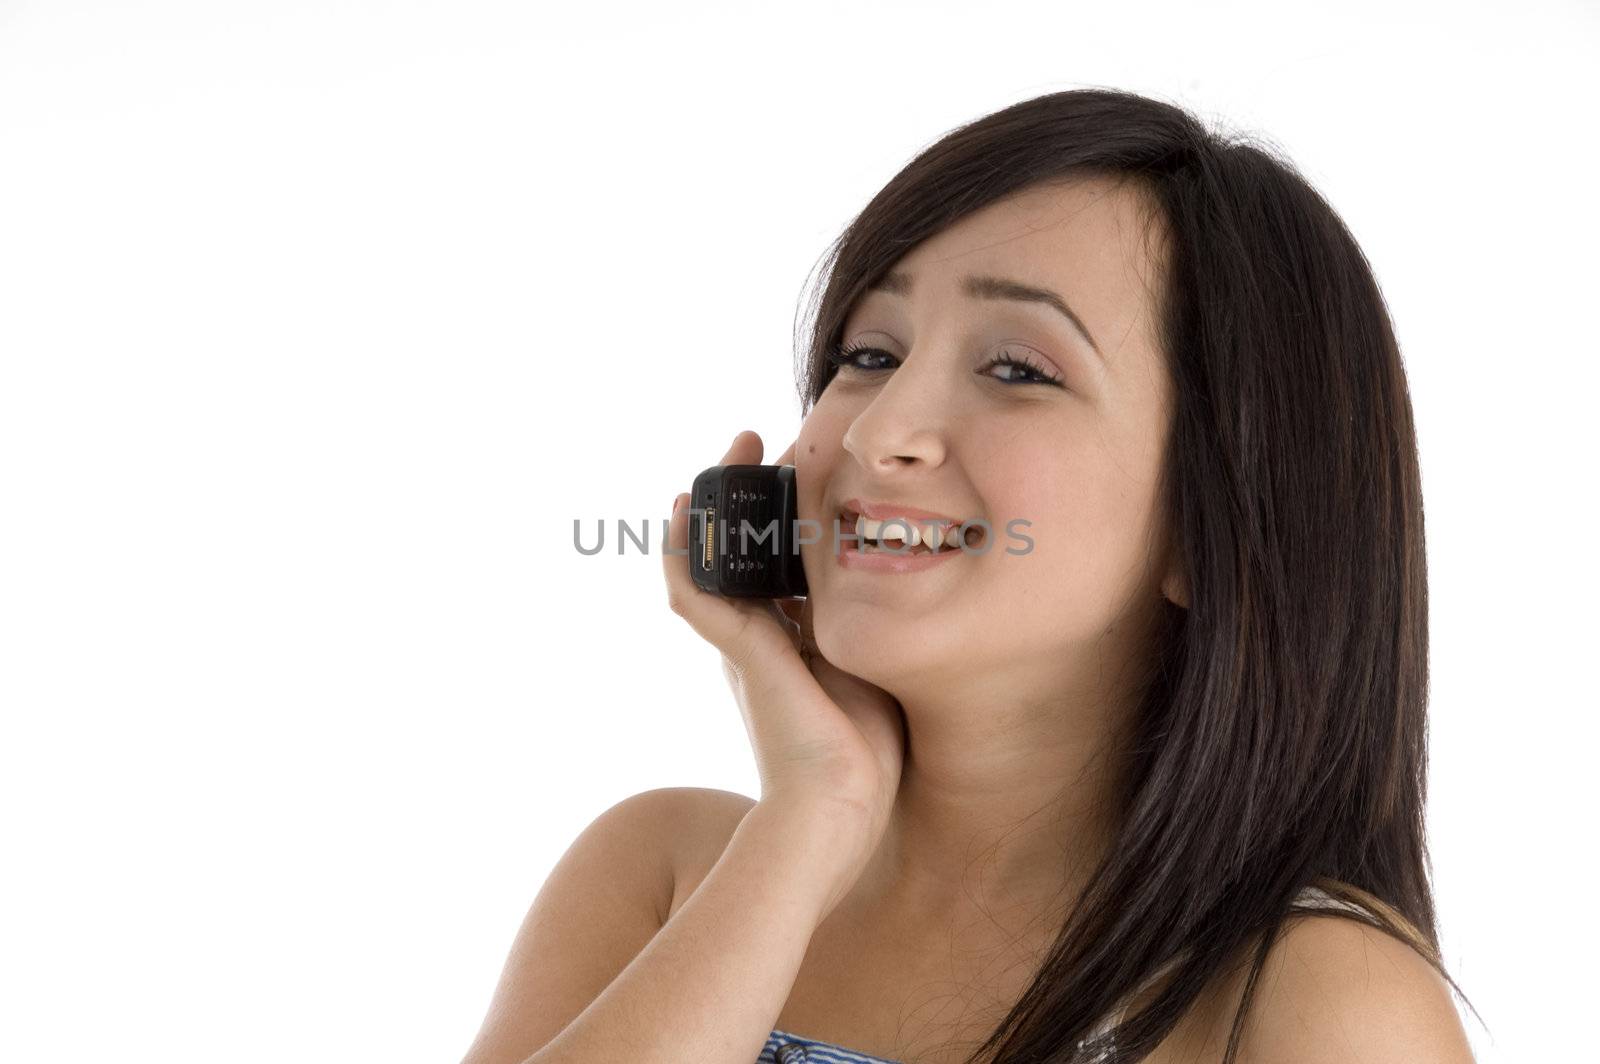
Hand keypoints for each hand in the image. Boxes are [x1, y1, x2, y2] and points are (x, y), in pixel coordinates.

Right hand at [663, 430, 905, 852]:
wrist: (840, 808)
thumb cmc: (866, 752)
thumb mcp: (874, 666)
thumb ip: (870, 628)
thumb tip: (904, 583)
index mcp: (789, 645)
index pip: (778, 567)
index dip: (783, 520)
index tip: (801, 471)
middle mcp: (758, 641)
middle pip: (741, 555)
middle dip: (745, 497)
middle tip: (757, 444)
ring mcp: (742, 648)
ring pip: (712, 563)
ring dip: (715, 507)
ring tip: (732, 453)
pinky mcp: (739, 654)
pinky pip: (697, 595)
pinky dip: (685, 554)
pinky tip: (684, 513)